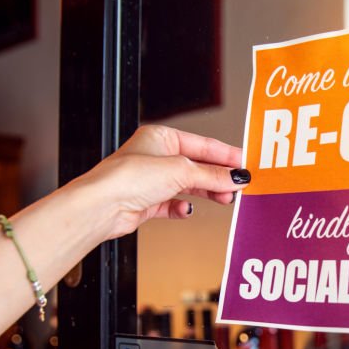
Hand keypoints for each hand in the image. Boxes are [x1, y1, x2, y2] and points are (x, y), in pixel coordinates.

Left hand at [67, 124, 248, 239]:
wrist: (102, 207)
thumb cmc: (127, 178)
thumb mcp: (180, 171)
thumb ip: (212, 175)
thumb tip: (236, 176)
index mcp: (160, 138)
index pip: (202, 145)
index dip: (226, 155)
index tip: (246, 164)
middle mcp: (155, 157)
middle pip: (197, 167)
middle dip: (218, 177)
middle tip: (239, 186)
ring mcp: (151, 180)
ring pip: (188, 186)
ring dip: (207, 193)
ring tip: (224, 199)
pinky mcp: (147, 202)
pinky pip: (173, 204)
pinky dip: (182, 208)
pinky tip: (187, 210)